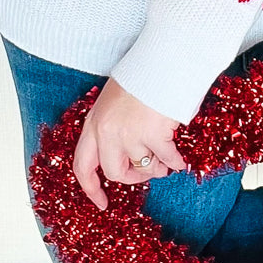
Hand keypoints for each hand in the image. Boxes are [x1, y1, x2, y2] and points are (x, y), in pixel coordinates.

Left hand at [72, 75, 186, 205]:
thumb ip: (111, 126)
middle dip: (132, 178)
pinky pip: (165, 158)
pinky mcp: (152, 135)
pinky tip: (179, 160)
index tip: (101, 202)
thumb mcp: (113, 101)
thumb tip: (125, 155)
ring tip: (166, 161)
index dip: (91, 188)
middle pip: (114, 172)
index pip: (83, 165)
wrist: (161, 60)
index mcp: (94, 123)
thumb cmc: (142, 76)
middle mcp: (106, 132)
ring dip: (157, 167)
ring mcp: (129, 135)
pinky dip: (175, 161)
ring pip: (143, 166)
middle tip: (146, 173)